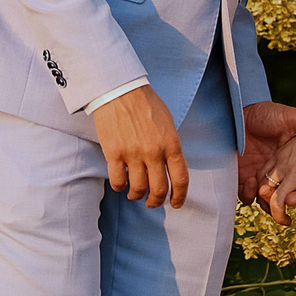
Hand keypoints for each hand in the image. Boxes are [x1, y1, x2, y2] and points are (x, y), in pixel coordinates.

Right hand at [93, 89, 187, 208]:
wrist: (121, 91)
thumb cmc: (146, 105)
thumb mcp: (168, 124)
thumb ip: (171, 147)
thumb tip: (171, 168)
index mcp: (172, 144)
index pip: (181, 179)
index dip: (180, 196)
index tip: (176, 203)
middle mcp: (154, 152)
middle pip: (159, 189)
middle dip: (156, 201)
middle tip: (152, 202)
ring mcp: (134, 154)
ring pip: (138, 188)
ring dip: (137, 195)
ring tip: (135, 194)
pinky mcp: (114, 154)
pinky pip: (118, 181)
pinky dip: (120, 187)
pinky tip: (121, 184)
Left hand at [240, 101, 295, 203]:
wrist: (241, 114)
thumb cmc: (267, 114)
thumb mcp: (289, 118)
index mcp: (292, 163)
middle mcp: (279, 174)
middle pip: (289, 197)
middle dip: (294, 202)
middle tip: (295, 199)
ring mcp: (260, 178)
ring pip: (269, 202)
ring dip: (272, 204)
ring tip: (274, 196)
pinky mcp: (243, 179)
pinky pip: (247, 196)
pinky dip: (249, 195)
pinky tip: (252, 182)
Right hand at [259, 130, 295, 230]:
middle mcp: (293, 174)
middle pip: (278, 205)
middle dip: (280, 218)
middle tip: (287, 222)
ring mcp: (282, 164)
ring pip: (265, 191)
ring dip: (268, 203)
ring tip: (275, 207)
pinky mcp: (276, 156)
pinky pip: (262, 175)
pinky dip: (260, 185)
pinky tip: (266, 190)